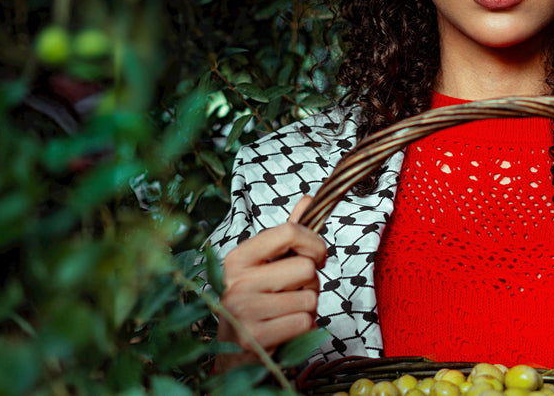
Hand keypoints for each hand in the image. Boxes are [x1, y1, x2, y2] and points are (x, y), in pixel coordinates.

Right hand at [214, 195, 326, 371]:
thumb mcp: (267, 266)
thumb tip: (309, 199)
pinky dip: (304, 328)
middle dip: (311, 282)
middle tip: (293, 293)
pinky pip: (305, 322)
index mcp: (238, 258)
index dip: (314, 243)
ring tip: (286, 313)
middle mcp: (236, 282)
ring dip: (308, 308)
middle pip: (306, 268)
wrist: (235, 353)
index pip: (288, 231)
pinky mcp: (255, 338)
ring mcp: (243, 311)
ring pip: (310, 298)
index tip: (318, 256)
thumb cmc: (258, 302)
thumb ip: (288, 235)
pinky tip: (285, 330)